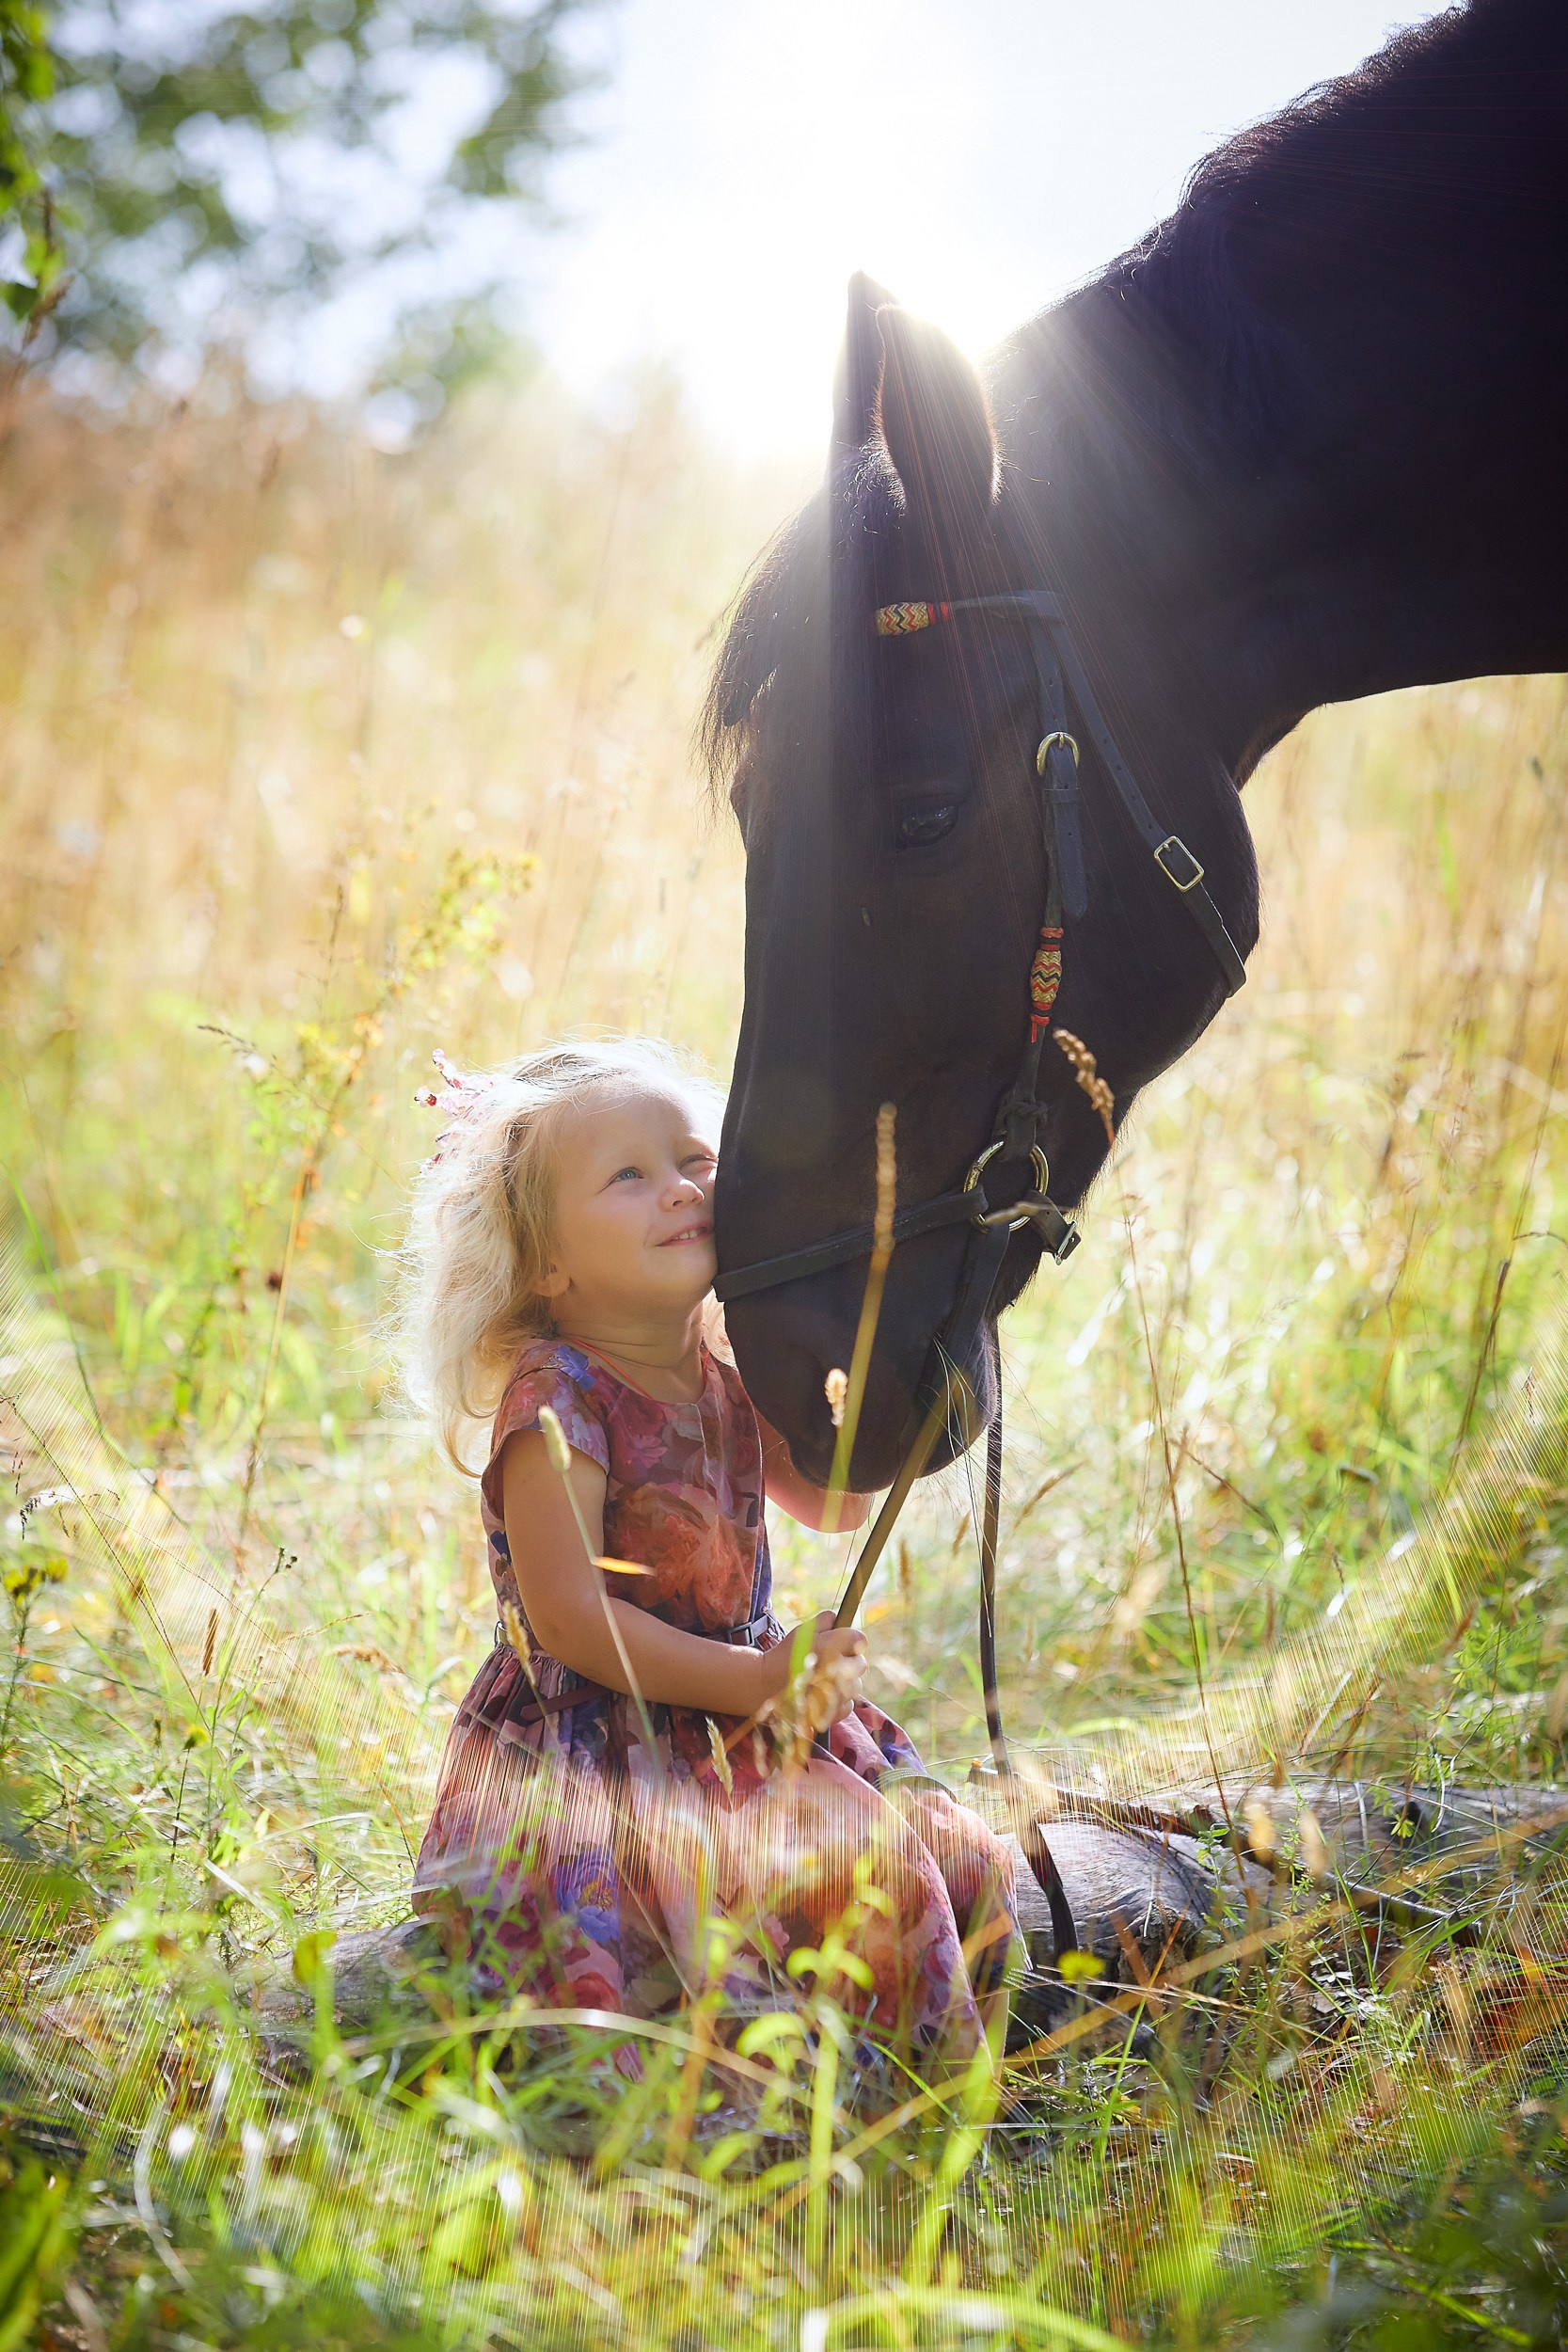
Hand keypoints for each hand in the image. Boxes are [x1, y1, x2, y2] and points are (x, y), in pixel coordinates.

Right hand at [760, 1610, 867, 1725]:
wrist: (764, 1686)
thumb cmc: (784, 1656)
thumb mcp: (802, 1631)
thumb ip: (825, 1620)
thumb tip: (841, 1620)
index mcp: (829, 1647)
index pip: (860, 1639)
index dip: (851, 1640)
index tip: (843, 1643)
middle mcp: (835, 1670)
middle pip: (861, 1664)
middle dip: (849, 1661)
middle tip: (831, 1662)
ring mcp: (836, 1695)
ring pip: (856, 1686)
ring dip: (844, 1683)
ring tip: (824, 1681)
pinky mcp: (833, 1713)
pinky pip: (848, 1705)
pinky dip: (838, 1701)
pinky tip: (822, 1695)